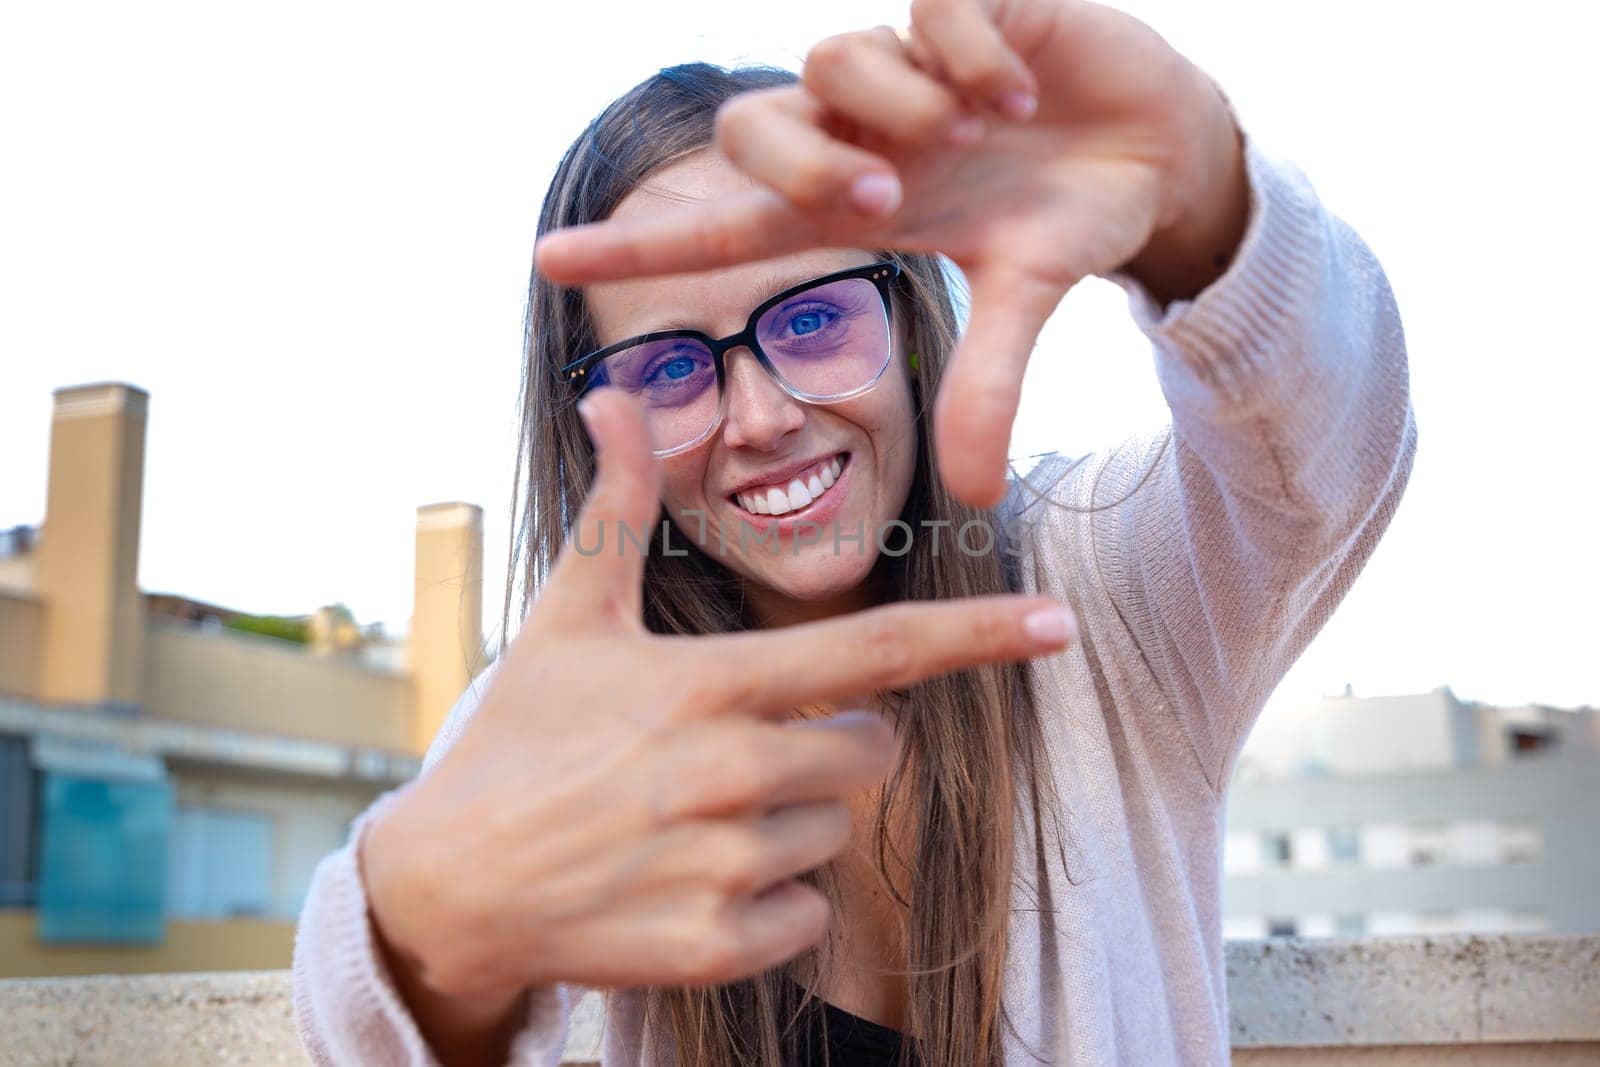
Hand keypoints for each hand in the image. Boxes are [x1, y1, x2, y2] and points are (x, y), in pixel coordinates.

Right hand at [361, 388, 1078, 1002]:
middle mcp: (732, 773)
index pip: (876, 651)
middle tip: (743, 748)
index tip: (1056, 623)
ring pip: (832, 834)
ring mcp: (726, 866)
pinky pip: (805, 914)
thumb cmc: (516, 739)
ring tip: (689, 818)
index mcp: (710, 683)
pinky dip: (767, 901)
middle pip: (872, 752)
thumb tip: (615, 395)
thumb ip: (616, 508)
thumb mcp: (566, 617)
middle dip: (836, 743)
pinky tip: (688, 878)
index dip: (978, 635)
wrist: (449, 885)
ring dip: (787, 824)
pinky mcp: (716, 946)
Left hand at [533, 0, 1248, 507]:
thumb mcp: (1028, 302)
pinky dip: (970, 51)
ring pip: (833, 59)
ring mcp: (909, 65)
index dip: (640, 245)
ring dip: (899, 104)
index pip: (727, 223)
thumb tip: (971, 497)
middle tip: (883, 196)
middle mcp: (864, 133)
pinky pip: (928, 7)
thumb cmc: (1070, 223)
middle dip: (804, 164)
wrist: (1158, 150)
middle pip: (758, 129)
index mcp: (861, 205)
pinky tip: (1019, 87)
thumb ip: (987, 385)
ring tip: (981, 128)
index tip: (548, 262)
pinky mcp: (968, 1)